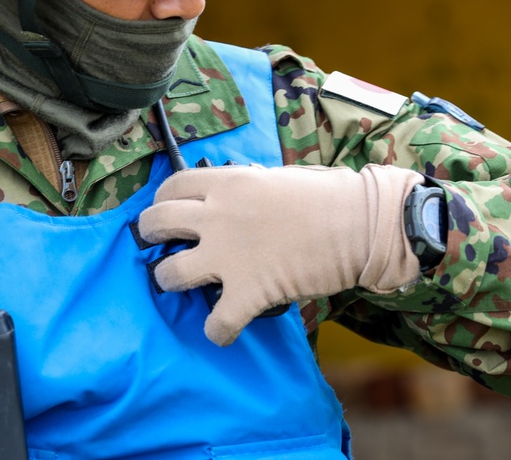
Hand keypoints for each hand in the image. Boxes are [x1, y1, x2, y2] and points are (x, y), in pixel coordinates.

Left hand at [138, 164, 423, 345]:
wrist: (361, 223)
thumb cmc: (328, 196)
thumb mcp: (274, 178)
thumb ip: (243, 188)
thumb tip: (226, 196)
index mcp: (227, 183)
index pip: (171, 186)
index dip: (161, 200)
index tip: (165, 212)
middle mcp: (217, 216)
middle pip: (156, 224)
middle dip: (149, 237)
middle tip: (157, 247)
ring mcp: (228, 255)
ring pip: (169, 274)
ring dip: (170, 282)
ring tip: (181, 284)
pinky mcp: (248, 291)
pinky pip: (216, 322)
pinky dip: (217, 331)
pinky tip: (222, 330)